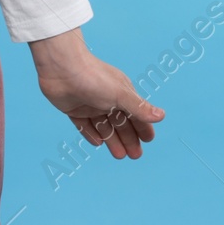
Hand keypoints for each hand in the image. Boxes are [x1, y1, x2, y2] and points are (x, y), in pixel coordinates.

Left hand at [29, 28, 164, 158]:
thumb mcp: (120, 95)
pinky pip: (84, 125)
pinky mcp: (73, 108)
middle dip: (129, 138)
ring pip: (104, 126)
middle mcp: (106, 98)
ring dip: (112, 140)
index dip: (143, 126)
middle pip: (121, 123)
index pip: (135, 113)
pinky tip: (97, 143)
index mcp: (120, 93)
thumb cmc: (94, 78)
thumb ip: (139, 108)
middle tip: (135, 156)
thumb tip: (162, 116)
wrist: (61, 68)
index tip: (148, 140)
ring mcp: (89, 104)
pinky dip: (91, 134)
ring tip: (120, 156)